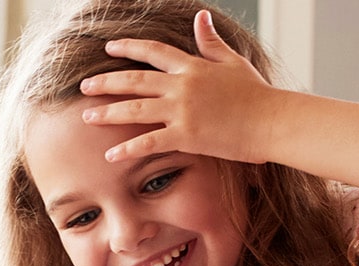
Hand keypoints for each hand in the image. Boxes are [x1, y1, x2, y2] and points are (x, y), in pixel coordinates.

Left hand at [78, 10, 291, 164]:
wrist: (273, 121)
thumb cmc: (258, 95)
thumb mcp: (233, 62)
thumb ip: (211, 42)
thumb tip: (200, 17)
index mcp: (193, 66)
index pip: (153, 52)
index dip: (128, 47)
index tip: (108, 48)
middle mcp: (183, 86)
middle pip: (135, 80)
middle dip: (106, 82)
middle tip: (84, 85)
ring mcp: (182, 111)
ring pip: (135, 109)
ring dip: (108, 112)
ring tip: (86, 116)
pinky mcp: (186, 136)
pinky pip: (148, 143)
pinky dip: (127, 149)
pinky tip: (110, 155)